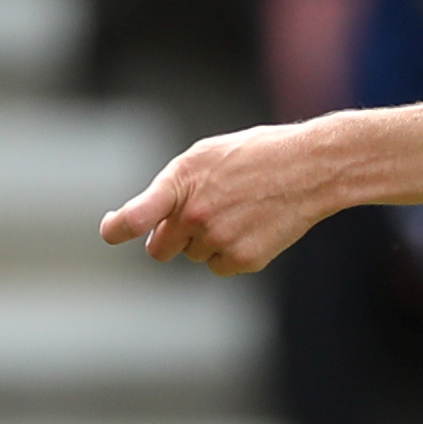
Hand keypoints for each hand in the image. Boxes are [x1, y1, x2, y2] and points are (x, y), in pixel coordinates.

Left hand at [102, 122, 336, 275]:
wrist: (311, 168)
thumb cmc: (258, 155)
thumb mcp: (207, 155)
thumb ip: (174, 187)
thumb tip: (152, 222)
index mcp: (182, 181)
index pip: (138, 214)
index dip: (119, 227)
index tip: (111, 230)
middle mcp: (195, 214)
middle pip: (160, 249)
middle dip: (169, 239)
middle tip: (193, 220)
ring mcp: (219, 240)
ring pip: (194, 256)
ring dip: (206, 241)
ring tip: (239, 211)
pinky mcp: (243, 260)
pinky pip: (220, 267)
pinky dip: (231, 254)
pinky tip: (253, 227)